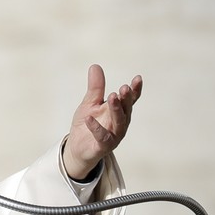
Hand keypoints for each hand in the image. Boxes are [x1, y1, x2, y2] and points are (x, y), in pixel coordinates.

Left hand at [62, 64, 142, 179]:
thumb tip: (95, 66)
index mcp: (118, 111)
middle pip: (126, 110)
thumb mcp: (90, 103)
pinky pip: (102, 137)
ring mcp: (113, 136)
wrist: (76, 148)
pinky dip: (96, 128)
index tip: (138, 78)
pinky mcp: (103, 147)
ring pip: (119, 122)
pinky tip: (90, 118)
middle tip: (124, 88)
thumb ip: (95, 88)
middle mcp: (120, 123)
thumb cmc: (88, 124)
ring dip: (116, 110)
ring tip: (113, 97)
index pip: (130, 100)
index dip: (135, 90)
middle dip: (126, 99)